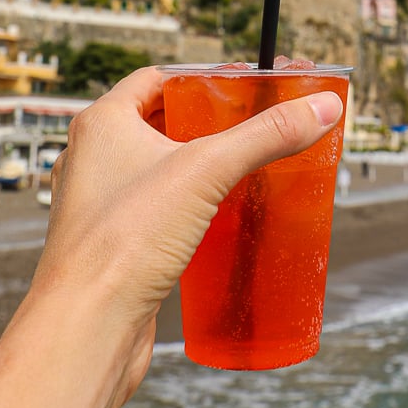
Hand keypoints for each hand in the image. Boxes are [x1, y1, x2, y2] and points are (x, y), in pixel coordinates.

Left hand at [33, 64, 343, 401]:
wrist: (87, 327)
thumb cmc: (119, 246)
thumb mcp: (207, 172)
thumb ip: (267, 134)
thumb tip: (319, 108)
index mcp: (102, 125)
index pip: (156, 79)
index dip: (201, 79)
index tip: (241, 86)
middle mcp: (95, 160)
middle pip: (160, 122)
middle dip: (207, 123)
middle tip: (250, 125)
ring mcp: (103, 203)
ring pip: (158, 169)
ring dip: (198, 167)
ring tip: (242, 169)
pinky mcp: (116, 244)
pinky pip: (156, 211)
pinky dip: (188, 207)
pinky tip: (218, 219)